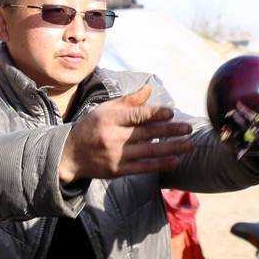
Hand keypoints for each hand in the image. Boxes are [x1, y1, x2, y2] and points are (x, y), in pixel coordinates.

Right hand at [59, 83, 193, 184]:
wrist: (70, 155)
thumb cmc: (91, 127)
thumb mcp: (105, 109)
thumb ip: (129, 101)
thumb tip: (150, 88)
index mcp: (110, 118)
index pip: (137, 115)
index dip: (155, 114)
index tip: (172, 113)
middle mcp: (113, 137)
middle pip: (147, 133)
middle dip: (170, 131)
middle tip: (188, 128)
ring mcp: (116, 155)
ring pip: (149, 151)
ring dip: (171, 148)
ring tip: (189, 144)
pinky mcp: (118, 170)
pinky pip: (143, 167)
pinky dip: (160, 164)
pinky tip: (175, 161)